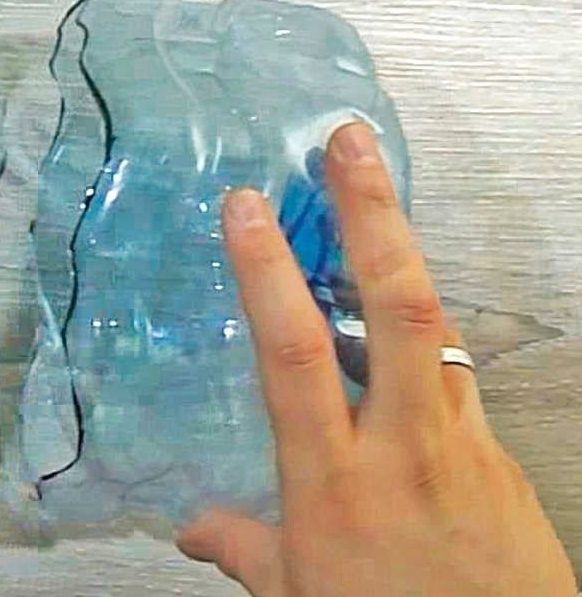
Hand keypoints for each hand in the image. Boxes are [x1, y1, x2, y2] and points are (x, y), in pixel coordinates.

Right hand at [176, 123, 576, 595]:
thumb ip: (246, 550)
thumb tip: (193, 530)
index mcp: (335, 480)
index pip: (297, 355)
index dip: (269, 273)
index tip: (248, 206)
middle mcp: (403, 445)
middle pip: (400, 308)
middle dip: (375, 215)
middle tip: (352, 144)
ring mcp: (463, 442)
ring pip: (441, 328)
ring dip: (405, 254)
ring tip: (374, 198)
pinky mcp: (501, 455)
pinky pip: (459, 377)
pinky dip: (427, 338)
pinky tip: (402, 325)